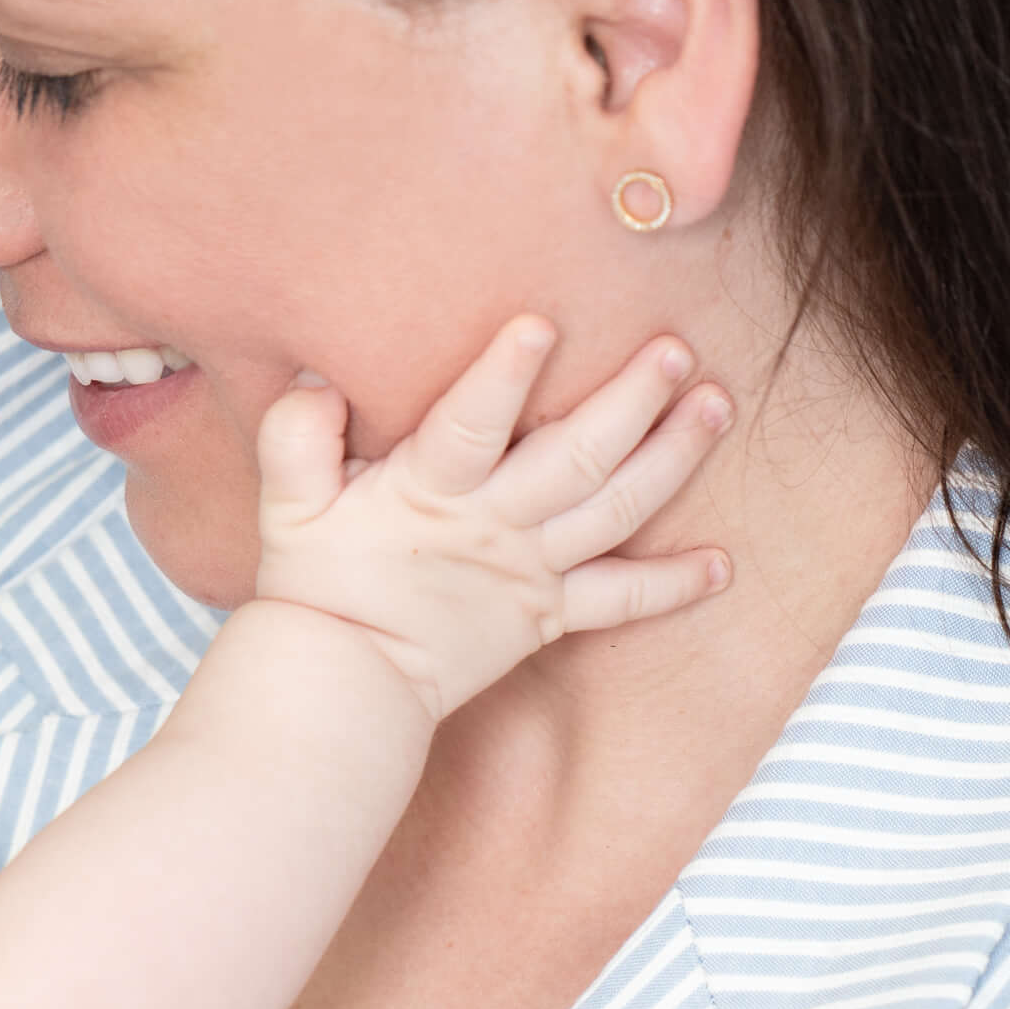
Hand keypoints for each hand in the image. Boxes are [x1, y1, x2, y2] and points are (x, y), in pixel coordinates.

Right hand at [251, 318, 732, 720]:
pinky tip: (723, 564)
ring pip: (616, 511)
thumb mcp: (286, 504)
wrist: (340, 684)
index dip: (504, 375)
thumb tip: (318, 378)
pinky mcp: (548, 615)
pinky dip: (673, 585)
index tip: (541, 324)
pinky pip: (621, 602)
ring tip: (717, 408)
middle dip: (630, 401)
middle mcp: (495, 526)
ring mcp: (531, 570)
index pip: (471, 424)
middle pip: (576, 458)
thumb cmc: (314, 583)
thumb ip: (296, 436)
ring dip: (672, 459)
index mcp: (430, 491)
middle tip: (677, 350)